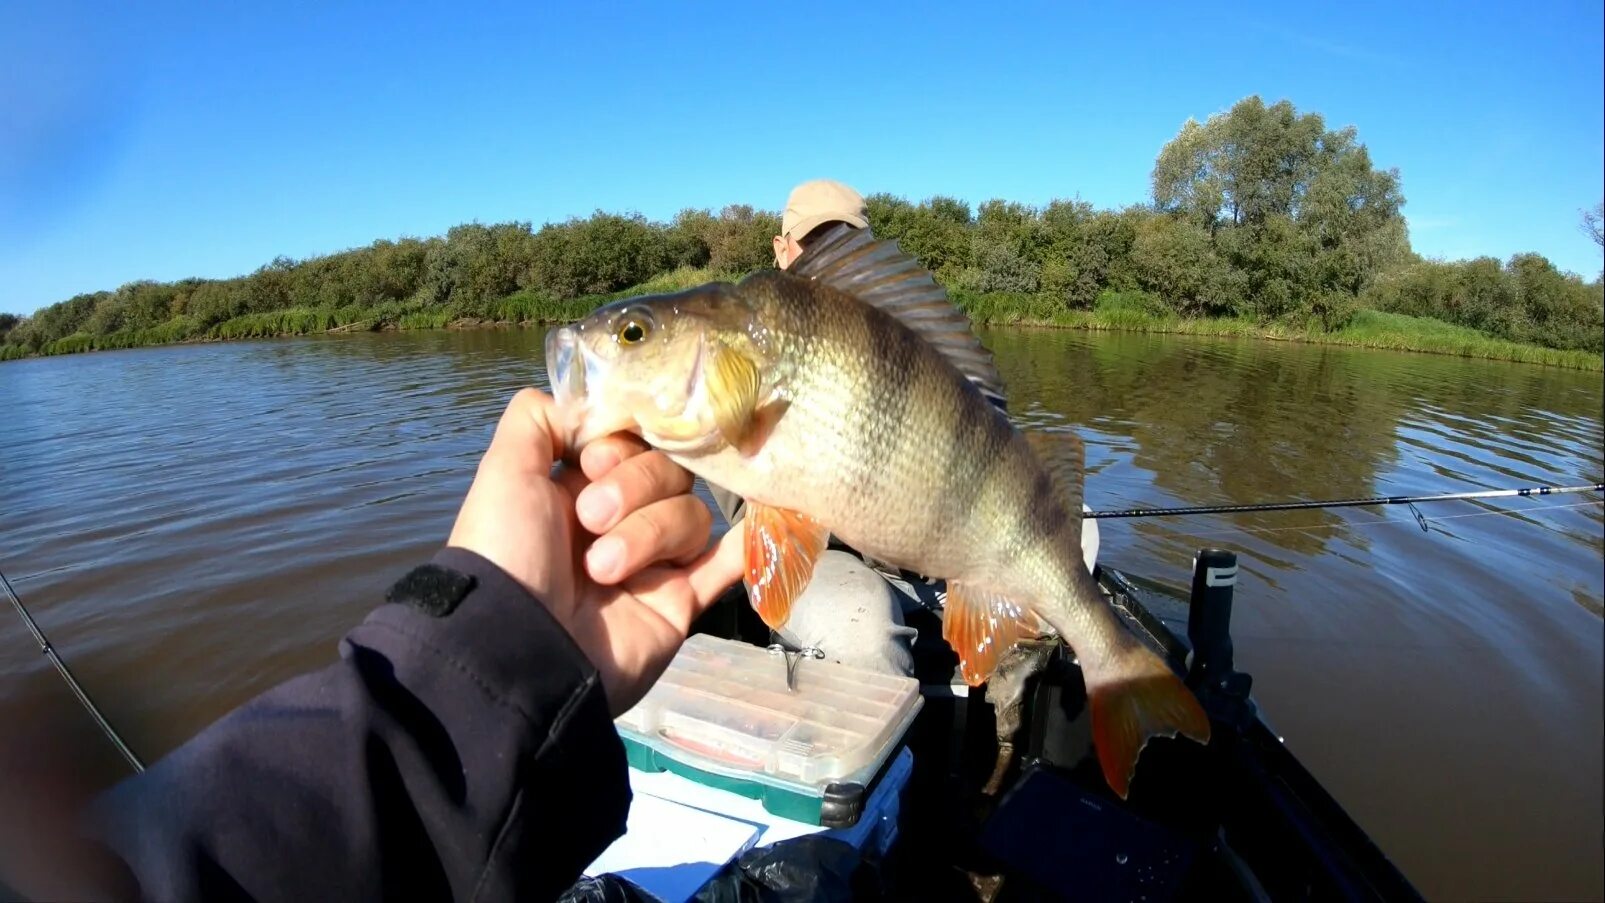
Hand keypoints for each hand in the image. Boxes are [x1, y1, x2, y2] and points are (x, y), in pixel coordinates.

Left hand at [447, 388, 742, 713]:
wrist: (517, 646)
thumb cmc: (507, 553)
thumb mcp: (505, 471)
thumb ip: (539, 419)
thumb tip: (592, 403)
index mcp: (578, 488)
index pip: (632, 441)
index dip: (621, 446)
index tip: (594, 463)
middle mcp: (619, 519)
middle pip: (667, 472)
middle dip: (633, 490)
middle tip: (591, 521)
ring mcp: (654, 562)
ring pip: (690, 516)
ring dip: (648, 534)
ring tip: (604, 571)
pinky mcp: (680, 602)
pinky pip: (729, 565)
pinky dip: (749, 545)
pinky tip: (760, 526)